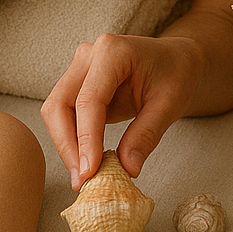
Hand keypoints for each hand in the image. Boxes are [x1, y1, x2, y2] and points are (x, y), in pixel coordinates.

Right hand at [40, 33, 205, 189]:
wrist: (175, 60)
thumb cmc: (175, 74)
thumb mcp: (170, 104)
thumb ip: (146, 134)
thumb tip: (127, 169)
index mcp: (112, 51)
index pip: (89, 99)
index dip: (86, 138)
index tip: (89, 171)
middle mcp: (89, 55)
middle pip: (59, 104)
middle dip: (67, 145)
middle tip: (82, 180)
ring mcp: (80, 68)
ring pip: (56, 111)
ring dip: (66, 146)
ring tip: (84, 176)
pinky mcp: (78, 84)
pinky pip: (65, 115)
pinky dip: (73, 140)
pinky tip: (87, 162)